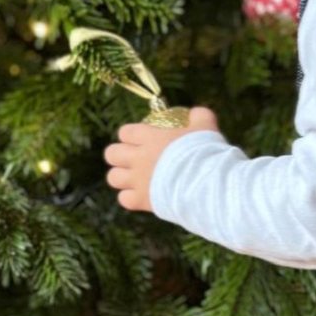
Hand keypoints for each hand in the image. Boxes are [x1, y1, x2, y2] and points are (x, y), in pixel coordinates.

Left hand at [104, 106, 219, 211]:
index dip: (130, 135)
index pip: (125, 132)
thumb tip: (194, 114)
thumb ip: (198, 116)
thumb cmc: (204, 152)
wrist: (204, 182)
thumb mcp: (205, 126)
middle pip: (111, 154)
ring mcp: (137, 180)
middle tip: (133, 158)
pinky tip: (142, 196)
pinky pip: (124, 199)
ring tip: (133, 178)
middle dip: (119, 155)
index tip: (140, 138)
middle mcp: (138, 158)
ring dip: (122, 177)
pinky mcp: (142, 200)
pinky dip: (130, 198)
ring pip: (113, 177)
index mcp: (149, 137)